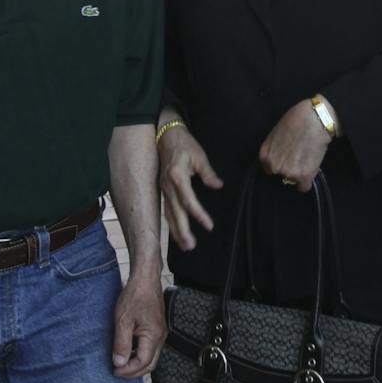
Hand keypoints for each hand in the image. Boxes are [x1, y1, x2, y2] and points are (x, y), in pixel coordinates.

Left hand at [110, 268, 165, 377]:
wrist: (145, 278)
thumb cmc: (135, 295)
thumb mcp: (123, 320)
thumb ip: (121, 343)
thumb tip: (119, 363)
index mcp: (153, 336)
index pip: (143, 363)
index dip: (128, 370)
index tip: (114, 370)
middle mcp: (160, 337)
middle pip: (150, 364)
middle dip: (134, 372)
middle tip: (117, 373)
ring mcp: (160, 333)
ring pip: (151, 357)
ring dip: (136, 364)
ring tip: (121, 363)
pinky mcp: (157, 329)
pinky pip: (150, 348)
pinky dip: (139, 354)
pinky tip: (128, 352)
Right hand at [158, 126, 222, 250]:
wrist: (165, 136)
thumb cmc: (184, 144)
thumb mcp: (199, 155)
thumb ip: (208, 173)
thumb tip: (218, 186)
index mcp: (176, 177)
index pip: (188, 200)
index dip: (199, 214)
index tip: (209, 225)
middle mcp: (167, 186)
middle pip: (175, 212)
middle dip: (183, 231)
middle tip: (191, 246)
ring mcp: (163, 189)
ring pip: (169, 214)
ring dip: (176, 231)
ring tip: (185, 245)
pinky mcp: (163, 190)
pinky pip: (167, 209)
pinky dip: (171, 223)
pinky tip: (176, 232)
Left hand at [259, 99, 333, 191]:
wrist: (314, 119)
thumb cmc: (296, 120)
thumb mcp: (276, 134)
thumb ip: (274, 149)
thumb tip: (280, 157)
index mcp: (265, 156)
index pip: (270, 171)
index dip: (281, 165)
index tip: (289, 160)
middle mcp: (274, 166)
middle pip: (281, 177)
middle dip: (290, 170)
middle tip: (300, 158)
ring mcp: (288, 172)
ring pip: (293, 181)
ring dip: (300, 174)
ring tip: (307, 159)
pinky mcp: (303, 176)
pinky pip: (304, 187)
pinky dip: (308, 180)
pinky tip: (312, 168)